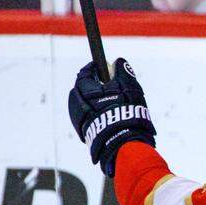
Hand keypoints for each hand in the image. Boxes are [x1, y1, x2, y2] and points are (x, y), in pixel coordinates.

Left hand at [67, 59, 155, 176]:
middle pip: (82, 89)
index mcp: (84, 90)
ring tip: (113, 104)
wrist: (123, 142)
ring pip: (85, 105)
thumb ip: (123, 71)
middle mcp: (77, 104)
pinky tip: (110, 118)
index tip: (104, 67)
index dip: (95, 68)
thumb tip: (118, 62)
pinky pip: (89, 118)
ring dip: (95, 101)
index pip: (85, 73)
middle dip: (93, 85)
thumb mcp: (128, 86)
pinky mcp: (85, 133)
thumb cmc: (126, 112)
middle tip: (109, 86)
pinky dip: (97, 114)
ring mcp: (79, 120)